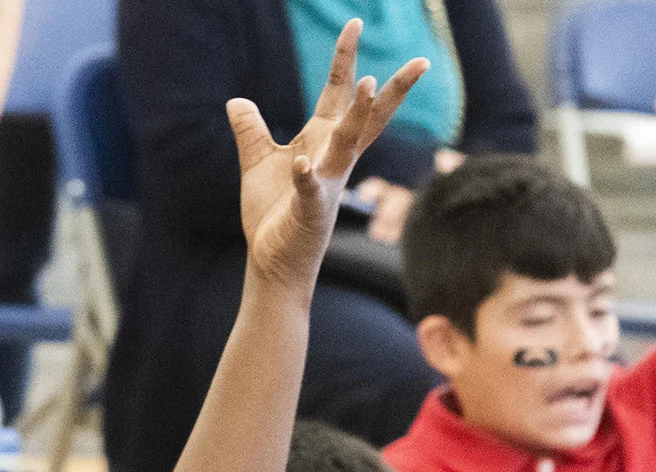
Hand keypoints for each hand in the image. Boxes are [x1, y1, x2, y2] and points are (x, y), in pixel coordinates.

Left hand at [233, 22, 425, 290]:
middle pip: (366, 117)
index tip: (354, 23)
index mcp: (322, 143)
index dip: (346, 60)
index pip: (338, 94)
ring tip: (366, 84)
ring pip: (347, 145)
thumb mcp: (257, 163)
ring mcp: (326, 185)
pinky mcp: (309, 211)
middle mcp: (333, 160)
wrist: (273, 262)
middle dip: (390, 90)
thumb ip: (251, 131)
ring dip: (357, 116)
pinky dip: (305, 176)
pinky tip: (301, 163)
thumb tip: (236, 101)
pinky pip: (308, 189)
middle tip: (420, 62)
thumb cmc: (272, 215)